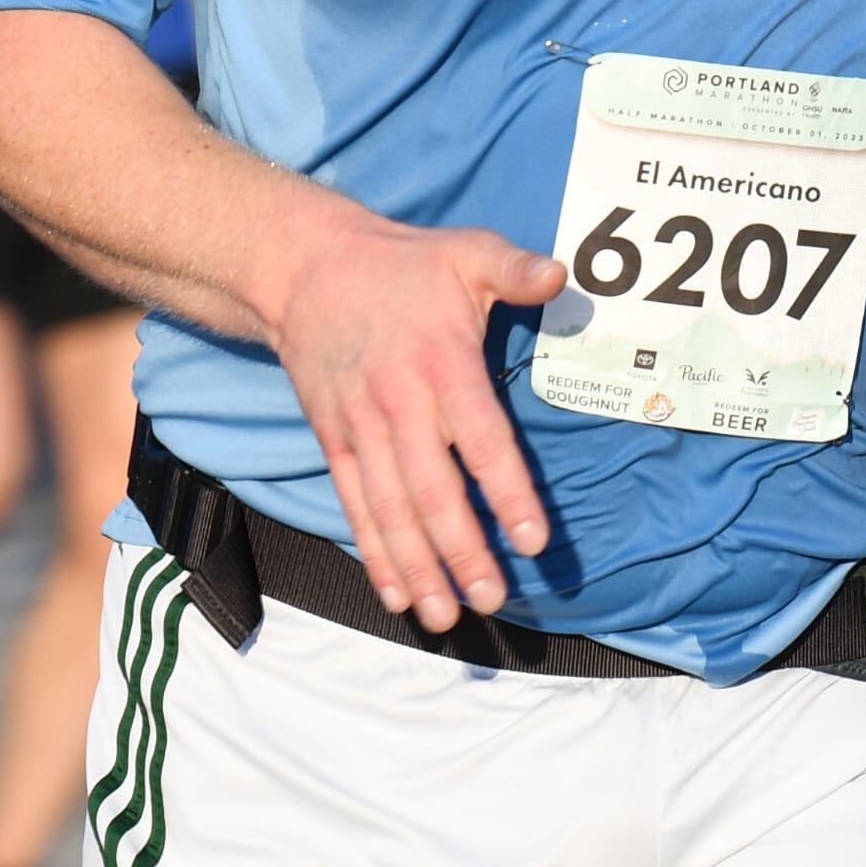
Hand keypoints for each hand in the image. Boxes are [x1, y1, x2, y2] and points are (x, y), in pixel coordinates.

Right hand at [267, 204, 565, 629]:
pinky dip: (375, 552)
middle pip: (432, 489)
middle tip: (492, 598)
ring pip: (390, 509)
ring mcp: (361, 427)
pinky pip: (355, 504)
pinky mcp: (335, 441)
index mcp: (441, 363)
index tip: (532, 538)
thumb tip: (561, 276)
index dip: (506, 491)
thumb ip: (514, 268)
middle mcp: (398, 403)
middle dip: (462, 549)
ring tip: (447, 616)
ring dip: (418, 566)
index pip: (480, 437)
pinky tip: (398, 594)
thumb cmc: (402, 265)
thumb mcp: (465, 250)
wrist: (304, 268)